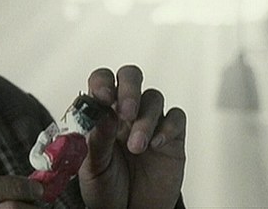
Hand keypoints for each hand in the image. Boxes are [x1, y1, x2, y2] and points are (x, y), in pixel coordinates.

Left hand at [78, 65, 185, 207]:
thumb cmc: (106, 188)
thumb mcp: (91, 167)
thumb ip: (96, 140)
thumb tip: (102, 113)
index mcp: (100, 114)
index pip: (101, 81)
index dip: (103, 82)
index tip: (104, 96)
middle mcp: (125, 113)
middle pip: (130, 77)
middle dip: (130, 88)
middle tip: (126, 112)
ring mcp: (149, 123)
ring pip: (153, 98)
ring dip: (145, 120)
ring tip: (136, 148)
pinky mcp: (172, 137)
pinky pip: (176, 118)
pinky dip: (168, 127)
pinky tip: (156, 145)